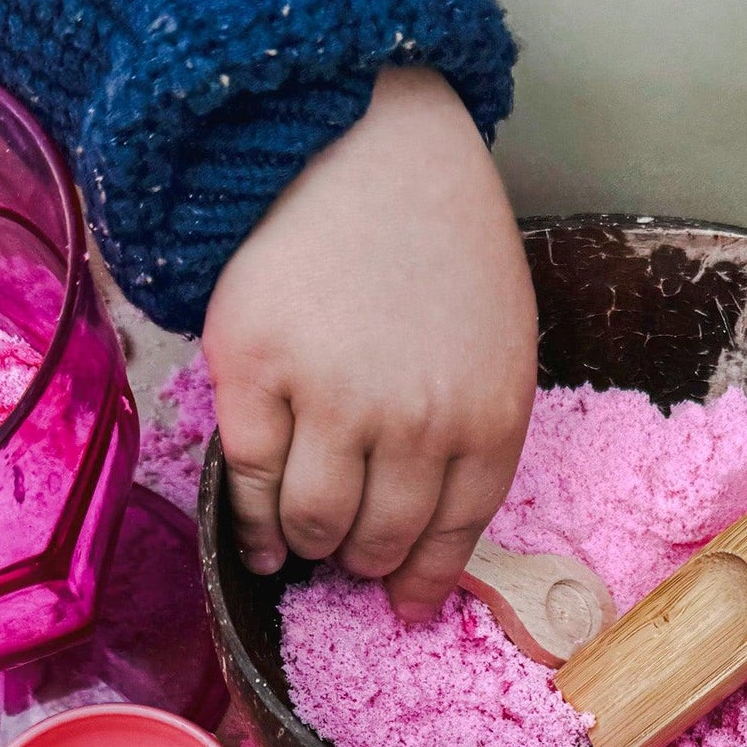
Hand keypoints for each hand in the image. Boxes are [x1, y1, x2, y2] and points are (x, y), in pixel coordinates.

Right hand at [202, 66, 537, 620]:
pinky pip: (247, 484)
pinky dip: (248, 524)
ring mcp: (331, 398)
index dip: (426, 580)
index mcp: (490, 410)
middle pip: (382, 540)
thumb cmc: (437, 233)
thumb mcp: (499, 333)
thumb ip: (475, 425)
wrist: (358, 139)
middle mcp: (416, 419)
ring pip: (314, 525)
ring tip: (303, 539)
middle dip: (366, 563)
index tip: (406, 606)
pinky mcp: (253, 374)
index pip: (457, 531)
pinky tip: (255, 536)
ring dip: (309, 545)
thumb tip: (428, 525)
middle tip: (349, 560)